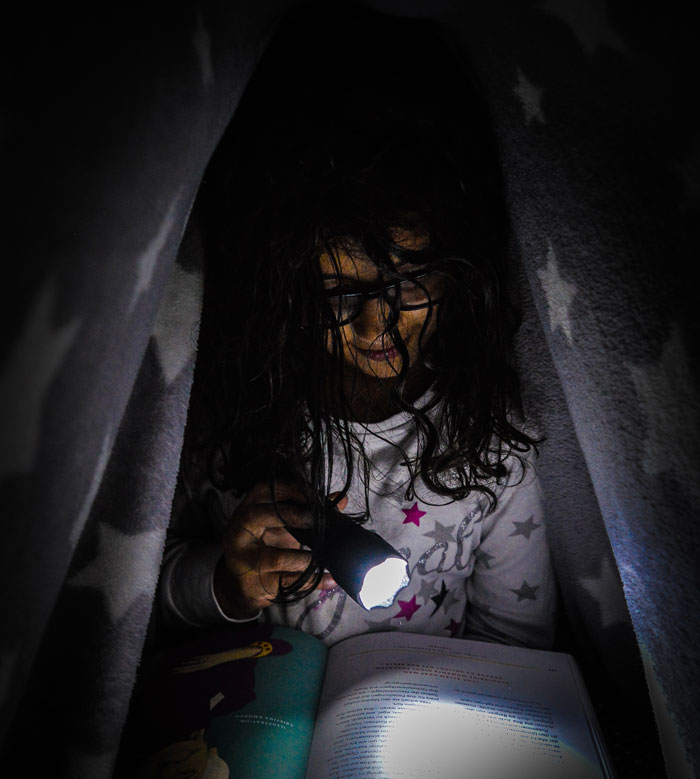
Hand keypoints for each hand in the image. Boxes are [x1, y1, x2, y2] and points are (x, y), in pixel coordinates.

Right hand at [214, 481, 346, 618]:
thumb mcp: (282, 527)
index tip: (312, 495)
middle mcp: (238, 532)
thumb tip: (339, 499)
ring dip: (307, 559)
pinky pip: (287, 582)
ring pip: (276, 557)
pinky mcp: (253, 584)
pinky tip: (330, 579)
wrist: (240, 585)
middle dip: (292, 516)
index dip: (287, 489)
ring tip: (325, 559)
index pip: (261, 491)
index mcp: (246, 511)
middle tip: (316, 521)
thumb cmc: (263, 549)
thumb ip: (308, 512)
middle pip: (259, 516)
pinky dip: (313, 581)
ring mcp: (243, 560)